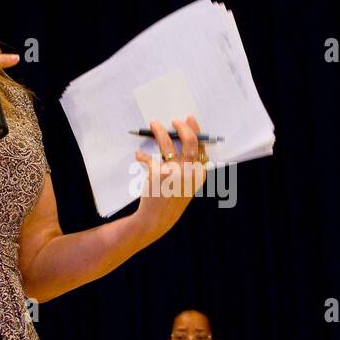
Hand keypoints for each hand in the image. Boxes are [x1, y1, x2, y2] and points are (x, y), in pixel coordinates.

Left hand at [130, 116, 207, 241]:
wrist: (157, 219)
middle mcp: (190, 172)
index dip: (195, 130)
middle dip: (182, 126)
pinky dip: (142, 155)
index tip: (189, 120)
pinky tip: (138, 155)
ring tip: (153, 124)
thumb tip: (179, 142)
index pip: (201, 146)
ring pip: (167, 143)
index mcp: (199, 174)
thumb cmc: (171, 201)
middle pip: (189, 140)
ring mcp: (174, 172)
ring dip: (159, 130)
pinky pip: (149, 157)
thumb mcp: (187, 186)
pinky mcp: (158, 173)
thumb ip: (188, 168)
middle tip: (174, 120)